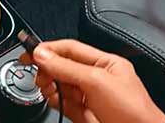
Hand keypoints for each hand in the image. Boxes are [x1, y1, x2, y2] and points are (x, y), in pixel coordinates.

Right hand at [20, 40, 164, 122]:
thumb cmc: (133, 112)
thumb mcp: (96, 82)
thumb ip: (67, 67)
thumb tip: (42, 55)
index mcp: (105, 63)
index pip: (71, 49)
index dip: (49, 49)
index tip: (30, 53)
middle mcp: (97, 79)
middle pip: (63, 67)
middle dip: (48, 68)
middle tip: (38, 73)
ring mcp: (90, 98)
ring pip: (61, 85)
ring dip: (50, 85)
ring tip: (47, 87)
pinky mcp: (84, 115)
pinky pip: (63, 103)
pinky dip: (54, 100)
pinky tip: (53, 99)